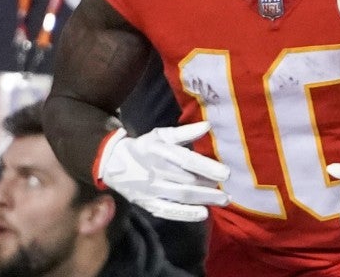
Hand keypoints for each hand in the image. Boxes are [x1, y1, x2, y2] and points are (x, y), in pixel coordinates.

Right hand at [95, 122, 229, 221]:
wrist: (111, 163)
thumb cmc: (144, 147)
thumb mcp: (161, 135)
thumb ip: (185, 132)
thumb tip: (208, 125)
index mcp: (160, 152)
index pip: (187, 160)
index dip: (207, 167)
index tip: (227, 173)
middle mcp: (156, 172)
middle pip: (187, 181)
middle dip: (210, 186)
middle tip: (228, 190)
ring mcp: (151, 190)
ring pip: (181, 196)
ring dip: (204, 199)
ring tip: (223, 200)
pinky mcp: (147, 203)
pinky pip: (168, 210)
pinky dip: (185, 214)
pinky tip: (203, 214)